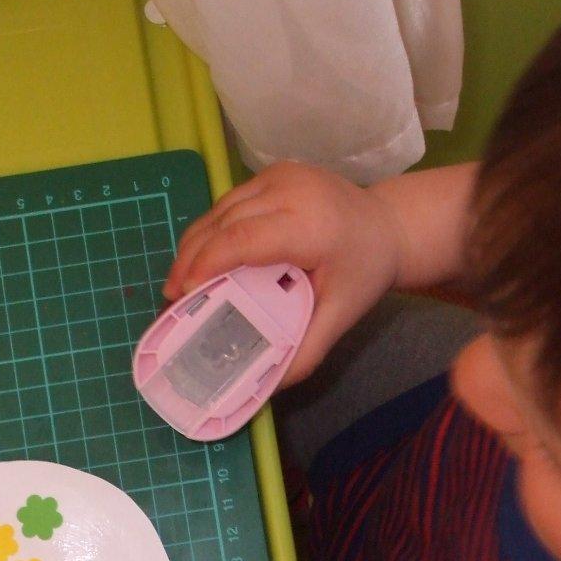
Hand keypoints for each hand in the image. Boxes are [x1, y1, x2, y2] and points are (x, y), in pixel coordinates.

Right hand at [162, 162, 404, 386]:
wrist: (389, 225)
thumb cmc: (364, 271)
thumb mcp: (341, 315)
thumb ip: (306, 351)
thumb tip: (268, 386)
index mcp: (310, 225)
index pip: (244, 238)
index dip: (207, 263)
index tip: (183, 293)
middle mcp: (291, 191)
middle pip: (224, 224)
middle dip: (191, 259)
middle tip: (172, 297)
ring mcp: (280, 176)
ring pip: (220, 210)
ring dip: (195, 244)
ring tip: (180, 281)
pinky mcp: (272, 173)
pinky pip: (230, 202)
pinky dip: (211, 230)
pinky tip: (202, 258)